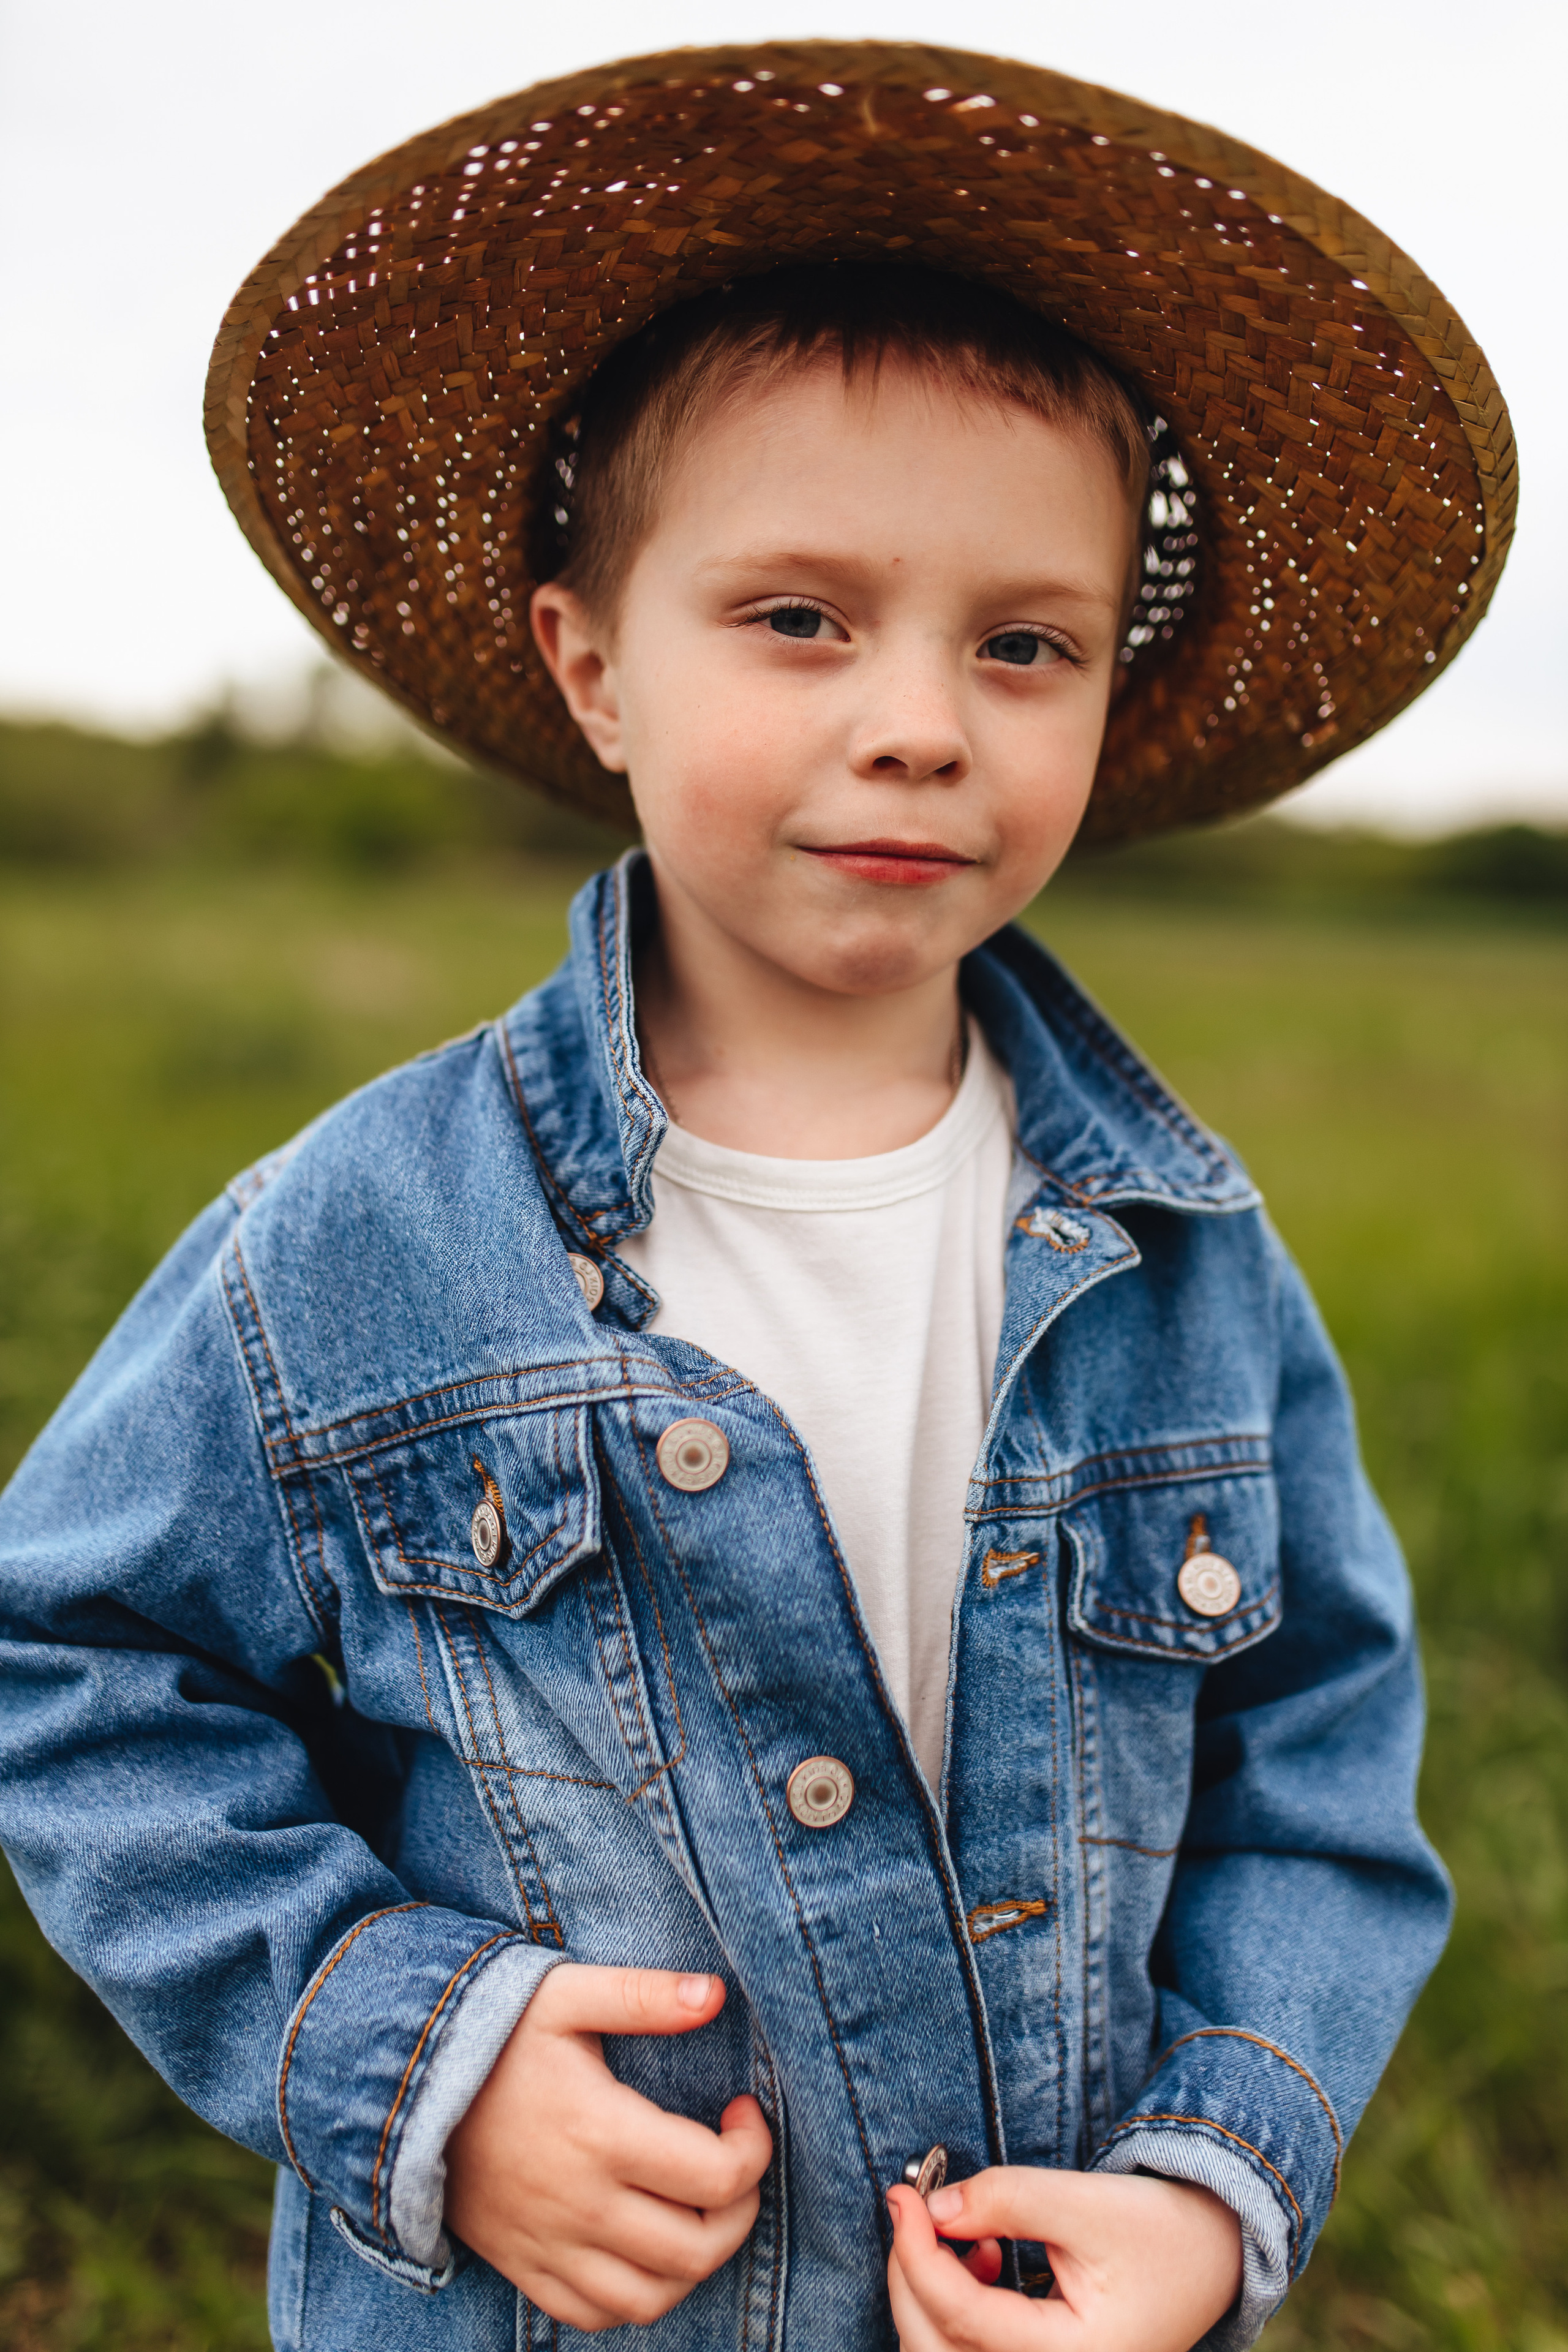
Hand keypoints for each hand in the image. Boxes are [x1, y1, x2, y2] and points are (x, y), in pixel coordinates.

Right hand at [444, 1964, 771, 2330]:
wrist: (403, 2090)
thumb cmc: (492, 2036)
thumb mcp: (564, 1996)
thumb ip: (643, 1995)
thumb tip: (716, 1994)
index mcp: (602, 2135)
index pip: (716, 2178)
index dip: (754, 2149)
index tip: (742, 2112)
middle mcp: (581, 2204)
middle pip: (697, 2249)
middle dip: (740, 2212)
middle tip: (733, 2164)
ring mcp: (551, 2245)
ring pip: (652, 2297)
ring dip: (695, 2262)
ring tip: (697, 2209)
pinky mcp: (525, 2266)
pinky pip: (595, 2315)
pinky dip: (636, 2297)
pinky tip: (646, 2249)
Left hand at [887, 2165, 1242, 2350]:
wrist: (1207, 2259)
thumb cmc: (1156, 2232)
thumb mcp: (1085, 2203)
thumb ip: (1007, 2200)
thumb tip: (931, 2209)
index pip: (964, 2317)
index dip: (918, 2253)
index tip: (902, 2196)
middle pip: (937, 2350)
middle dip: (911, 2276)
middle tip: (912, 2209)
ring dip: (929, 2294)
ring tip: (967, 2237)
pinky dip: (954, 2309)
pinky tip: (985, 2260)